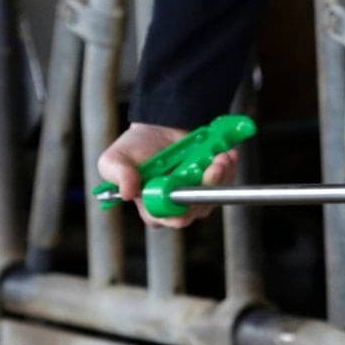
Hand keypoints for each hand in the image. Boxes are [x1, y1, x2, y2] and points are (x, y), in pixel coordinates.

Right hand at [97, 122, 238, 228]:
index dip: (178, 213)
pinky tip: (227, 155)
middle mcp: (176, 203)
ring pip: (214, 195)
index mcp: (151, 204)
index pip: (166, 218)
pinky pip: (226, 181)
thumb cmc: (136, 147)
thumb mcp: (115, 159)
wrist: (159, 125)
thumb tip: (127, 193)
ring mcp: (195, 192)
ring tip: (221, 157)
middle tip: (213, 167)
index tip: (185, 195)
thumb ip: (119, 175)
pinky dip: (229, 168)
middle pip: (196, 208)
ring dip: (221, 175)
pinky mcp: (211, 180)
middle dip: (207, 188)